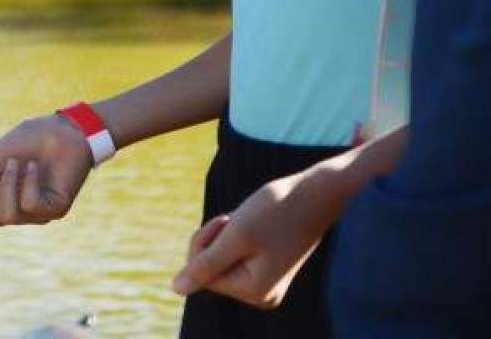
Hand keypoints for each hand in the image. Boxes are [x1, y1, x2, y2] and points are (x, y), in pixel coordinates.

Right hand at [0, 113, 94, 227]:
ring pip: (7, 214)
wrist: (65, 130)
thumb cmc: (31, 140)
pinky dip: (28, 183)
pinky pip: (31, 204)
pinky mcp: (54, 209)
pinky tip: (33, 167)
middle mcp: (14, 208)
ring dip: (7, 184)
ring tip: (16, 162)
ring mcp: (34, 212)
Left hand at [170, 164, 345, 306]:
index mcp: (255, 292)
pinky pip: (235, 253)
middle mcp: (262, 296)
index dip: (204, 243)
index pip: (201, 273)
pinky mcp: (268, 269)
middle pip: (210, 268)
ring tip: (248, 221)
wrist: (314, 194)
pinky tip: (254, 223)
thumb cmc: (276, 211)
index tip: (226, 222)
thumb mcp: (234, 236)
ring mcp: (266, 284)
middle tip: (236, 219)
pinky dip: (236, 234)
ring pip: (220, 258)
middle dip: (215, 239)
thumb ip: (204, 265)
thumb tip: (176, 289)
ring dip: (225, 235)